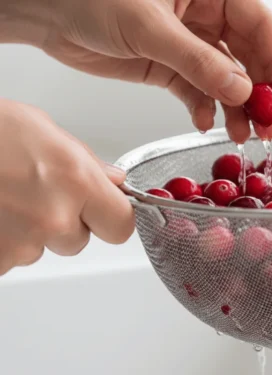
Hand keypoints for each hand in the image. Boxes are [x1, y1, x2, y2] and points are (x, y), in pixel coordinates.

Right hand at [0, 98, 134, 275]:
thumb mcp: (44, 131)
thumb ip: (87, 162)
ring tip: (8, 197)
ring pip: (44, 248)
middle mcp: (54, 218)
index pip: (122, 225)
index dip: (113, 218)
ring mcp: (21, 244)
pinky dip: (5, 239)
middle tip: (39, 194)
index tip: (105, 212)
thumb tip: (114, 181)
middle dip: (68, 222)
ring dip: (33, 230)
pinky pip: (13, 256)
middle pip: (81, 240)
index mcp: (75, 182)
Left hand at [10, 0, 271, 142]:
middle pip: (248, 57)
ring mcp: (188, 43)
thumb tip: (241, 89)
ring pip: (225, 79)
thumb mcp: (149, 26)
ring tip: (240, 135)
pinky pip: (197, 91)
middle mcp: (205, 15)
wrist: (47, 11)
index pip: (260, 26)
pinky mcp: (169, 66)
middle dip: (259, 94)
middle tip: (267, 126)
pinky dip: (204, 109)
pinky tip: (206, 124)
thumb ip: (198, 61)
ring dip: (234, 108)